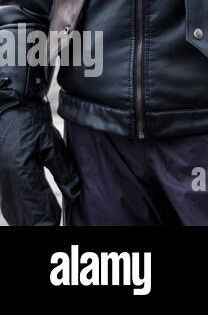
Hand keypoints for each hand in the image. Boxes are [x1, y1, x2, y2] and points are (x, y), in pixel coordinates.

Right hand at [0, 101, 81, 225]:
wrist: (7, 106)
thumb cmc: (30, 121)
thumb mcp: (51, 144)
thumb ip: (64, 171)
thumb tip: (75, 194)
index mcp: (19, 172)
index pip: (35, 204)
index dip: (46, 217)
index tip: (55, 225)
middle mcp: (5, 179)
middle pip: (21, 210)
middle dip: (36, 220)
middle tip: (50, 227)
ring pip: (12, 206)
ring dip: (26, 218)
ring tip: (42, 225)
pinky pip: (6, 198)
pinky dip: (16, 209)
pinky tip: (24, 216)